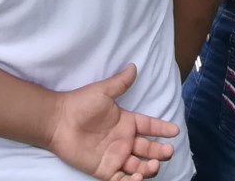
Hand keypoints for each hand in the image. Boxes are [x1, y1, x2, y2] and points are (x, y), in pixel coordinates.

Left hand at [44, 64, 177, 178]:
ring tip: (153, 164)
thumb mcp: (102, 92)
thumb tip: (133, 66)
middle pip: (149, 149)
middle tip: (167, 151)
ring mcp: (116, 156)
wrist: (58, 120)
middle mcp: (124, 140)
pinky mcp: (105, 170)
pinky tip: (138, 177)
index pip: (149, 126)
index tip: (175, 130)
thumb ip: (120, 82)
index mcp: (126, 122)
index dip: (162, 128)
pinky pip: (123, 180)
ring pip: (140, 167)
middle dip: (160, 152)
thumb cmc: (79, 103)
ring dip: (150, 168)